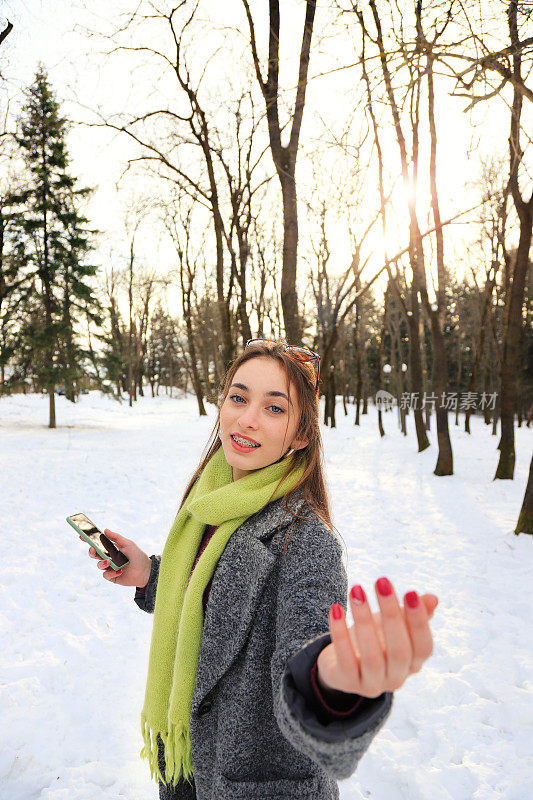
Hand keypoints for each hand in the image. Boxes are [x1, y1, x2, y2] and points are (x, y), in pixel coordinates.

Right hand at [80, 529, 151, 587]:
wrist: (146, 571)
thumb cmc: (138, 555)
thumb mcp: (128, 544)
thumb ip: (116, 538)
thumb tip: (105, 530)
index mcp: (111, 549)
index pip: (98, 544)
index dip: (89, 541)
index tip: (82, 536)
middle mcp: (108, 558)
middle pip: (95, 555)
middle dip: (91, 552)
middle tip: (92, 549)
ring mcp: (110, 568)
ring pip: (99, 565)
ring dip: (102, 563)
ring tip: (109, 562)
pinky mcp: (112, 577)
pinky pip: (106, 575)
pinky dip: (112, 573)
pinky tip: (120, 571)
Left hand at [316, 577, 437, 697]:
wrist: (341, 666)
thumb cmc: (375, 639)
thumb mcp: (394, 624)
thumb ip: (412, 613)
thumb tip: (433, 599)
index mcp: (413, 664)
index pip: (424, 647)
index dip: (419, 621)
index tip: (410, 591)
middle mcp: (397, 678)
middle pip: (399, 651)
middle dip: (391, 614)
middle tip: (381, 582)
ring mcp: (372, 684)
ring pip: (371, 656)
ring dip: (364, 620)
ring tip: (356, 590)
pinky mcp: (347, 682)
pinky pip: (345, 660)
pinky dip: (340, 634)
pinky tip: (336, 609)